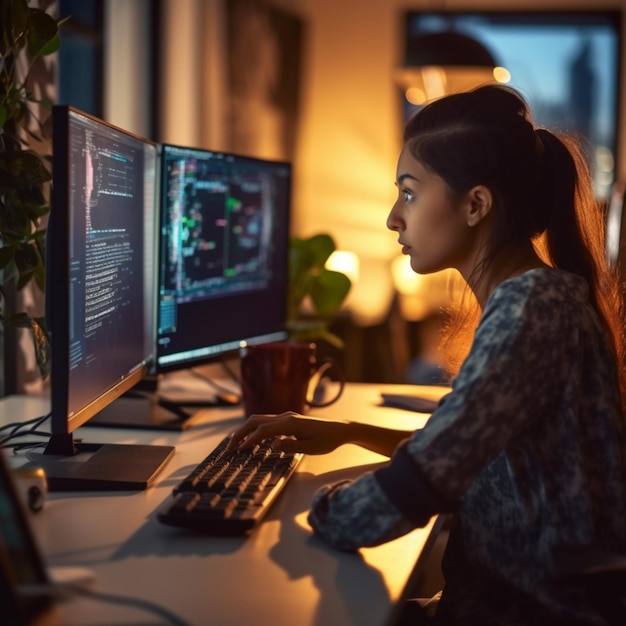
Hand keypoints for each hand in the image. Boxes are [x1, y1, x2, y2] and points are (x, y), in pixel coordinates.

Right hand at [224, 411, 349, 455]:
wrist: (340, 430)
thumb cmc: (327, 440)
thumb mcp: (311, 448)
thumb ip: (291, 447)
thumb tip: (272, 445)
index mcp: (290, 423)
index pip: (263, 431)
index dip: (249, 440)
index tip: (239, 451)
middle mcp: (285, 417)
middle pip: (255, 421)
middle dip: (240, 434)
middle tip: (229, 449)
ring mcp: (285, 417)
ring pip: (258, 420)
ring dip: (245, 432)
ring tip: (235, 446)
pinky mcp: (287, 420)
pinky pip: (265, 423)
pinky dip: (254, 431)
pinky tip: (251, 443)